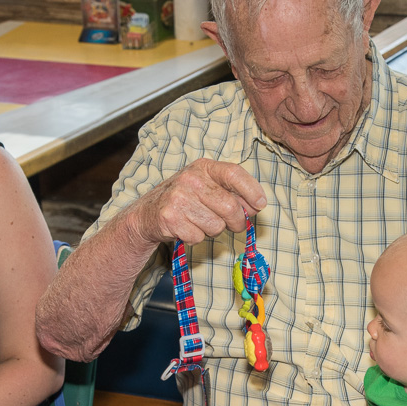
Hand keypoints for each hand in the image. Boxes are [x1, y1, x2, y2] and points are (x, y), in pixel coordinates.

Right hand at [128, 159, 266, 244]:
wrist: (146, 214)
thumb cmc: (185, 200)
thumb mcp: (206, 187)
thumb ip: (231, 192)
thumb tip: (256, 207)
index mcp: (203, 167)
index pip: (234, 174)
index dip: (251, 191)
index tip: (260, 205)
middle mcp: (190, 179)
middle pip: (230, 207)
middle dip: (237, 222)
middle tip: (234, 225)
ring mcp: (178, 198)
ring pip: (216, 226)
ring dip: (213, 230)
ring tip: (200, 222)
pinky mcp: (170, 218)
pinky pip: (198, 237)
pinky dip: (196, 238)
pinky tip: (185, 228)